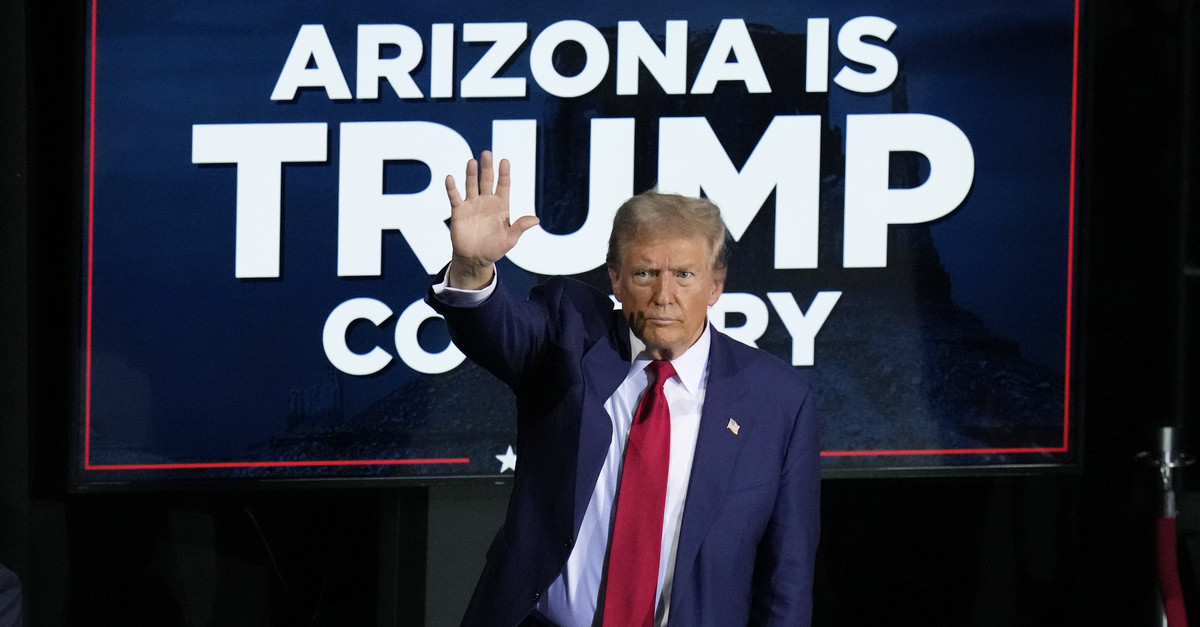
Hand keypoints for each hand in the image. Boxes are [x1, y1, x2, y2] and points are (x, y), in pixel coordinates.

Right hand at [445, 151, 539, 288]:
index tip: (504, 161)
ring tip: (472, 162)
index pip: (503, 185)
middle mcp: (486, 201)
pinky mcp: (459, 211)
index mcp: (501, 205)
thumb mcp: (510, 239)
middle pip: (487, 180)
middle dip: (487, 167)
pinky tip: (450, 178)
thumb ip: (520, 227)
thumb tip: (536, 220)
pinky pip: (455, 197)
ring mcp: (472, 204)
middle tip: (487, 153)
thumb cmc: (495, 248)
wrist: (475, 258)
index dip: (504, 173)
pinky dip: (452, 188)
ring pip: (471, 185)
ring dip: (471, 174)